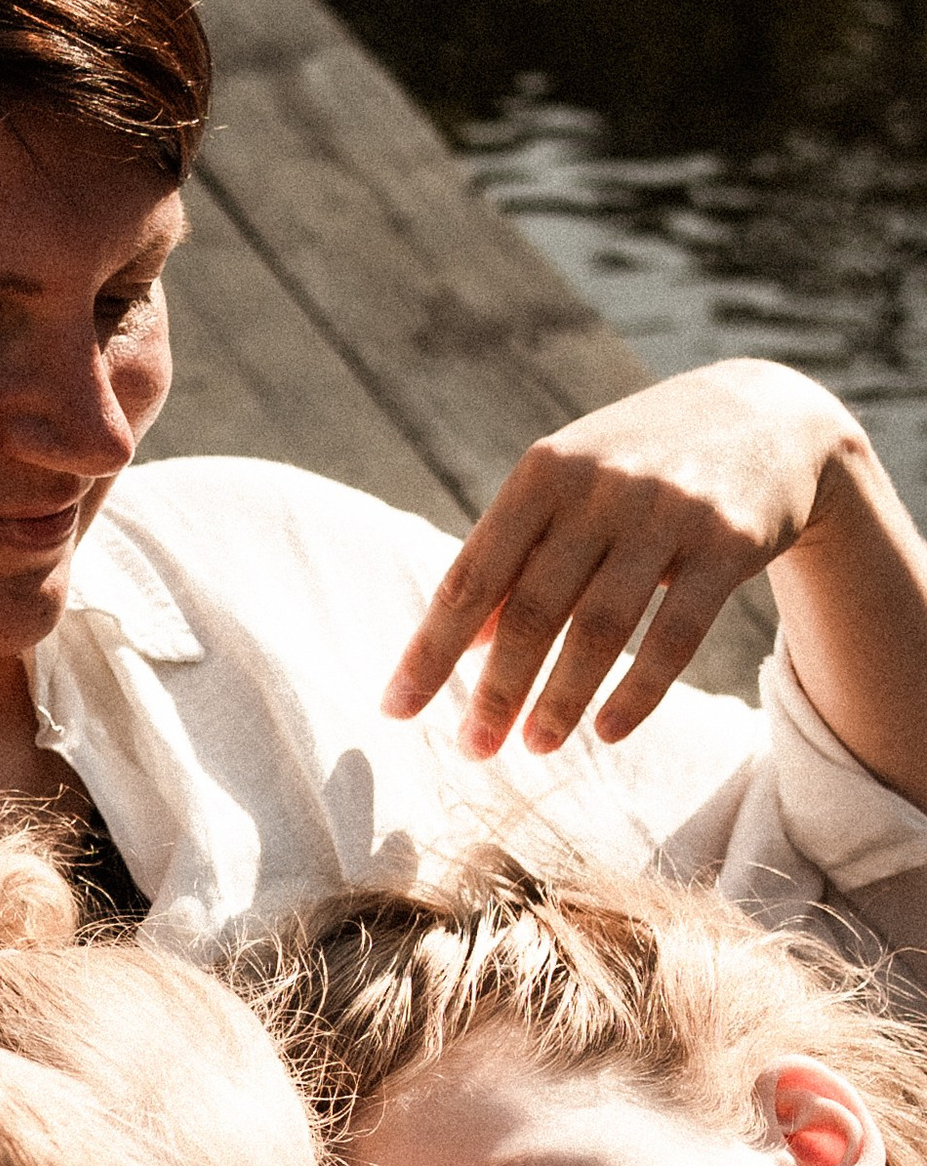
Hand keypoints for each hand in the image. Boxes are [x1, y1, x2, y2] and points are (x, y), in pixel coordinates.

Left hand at [381, 359, 864, 758]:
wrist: (769, 416)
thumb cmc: (639, 465)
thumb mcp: (569, 490)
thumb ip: (516, 556)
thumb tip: (465, 645)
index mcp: (543, 472)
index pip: (471, 577)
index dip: (430, 650)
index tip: (395, 710)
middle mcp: (601, 488)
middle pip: (532, 610)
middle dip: (496, 690)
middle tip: (471, 750)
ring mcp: (668, 512)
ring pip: (601, 627)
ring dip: (561, 698)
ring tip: (534, 748)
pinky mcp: (729, 542)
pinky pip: (675, 634)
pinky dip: (638, 691)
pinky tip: (607, 733)